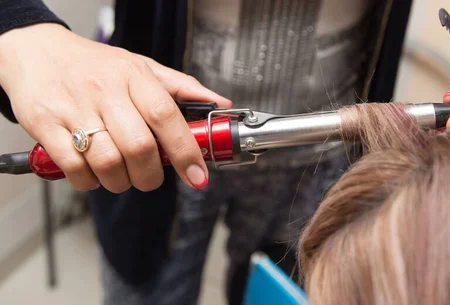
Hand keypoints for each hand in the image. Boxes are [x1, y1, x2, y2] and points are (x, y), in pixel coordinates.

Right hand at [0, 24, 231, 192]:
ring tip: (120, 175)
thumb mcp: (141, 66)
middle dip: (151, 176)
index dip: (185, 151)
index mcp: (133, 75)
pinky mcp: (45, 124)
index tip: (198, 176)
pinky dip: (89, 181)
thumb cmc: (95, 65)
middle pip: (138, 147)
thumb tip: (221, 104)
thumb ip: (182, 88)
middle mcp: (104, 90)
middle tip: (150, 178)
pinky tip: (93, 172)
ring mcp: (73, 107)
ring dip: (120, 181)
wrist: (37, 51)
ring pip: (107, 162)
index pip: (166, 116)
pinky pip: (74, 167)